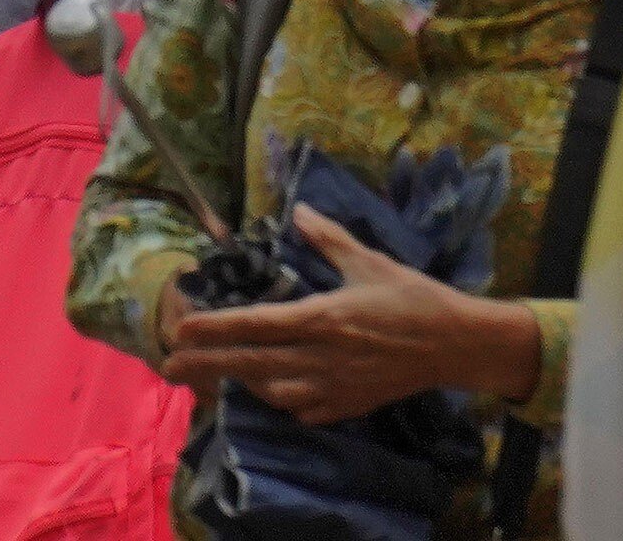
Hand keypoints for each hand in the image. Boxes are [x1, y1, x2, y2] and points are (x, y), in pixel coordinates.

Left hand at [160, 208, 541, 426]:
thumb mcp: (372, 262)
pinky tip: (264, 390)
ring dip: (235, 382)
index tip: (180, 326)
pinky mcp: (340, 408)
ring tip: (209, 376)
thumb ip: (329, 240)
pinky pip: (294, 408)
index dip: (213, 327)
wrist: (453, 344)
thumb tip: (297, 213)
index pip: (254, 323)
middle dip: (203, 364)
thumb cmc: (413, 297)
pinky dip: (274, 399)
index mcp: (323, 317)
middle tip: (169, 364)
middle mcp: (318, 356)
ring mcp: (328, 387)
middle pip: (247, 363)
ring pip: (265, 390)